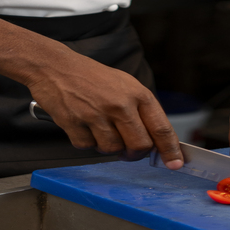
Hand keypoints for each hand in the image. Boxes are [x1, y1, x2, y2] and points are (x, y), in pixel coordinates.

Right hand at [26, 51, 182, 169]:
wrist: (55, 66)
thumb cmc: (90, 75)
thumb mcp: (123, 83)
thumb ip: (139, 109)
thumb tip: (154, 140)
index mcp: (135, 92)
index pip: (161, 127)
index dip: (170, 150)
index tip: (174, 163)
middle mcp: (119, 104)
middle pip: (140, 146)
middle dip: (135, 153)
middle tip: (128, 149)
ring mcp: (96, 114)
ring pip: (113, 150)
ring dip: (108, 146)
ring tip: (100, 127)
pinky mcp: (75, 124)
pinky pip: (88, 147)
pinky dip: (86, 141)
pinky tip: (83, 124)